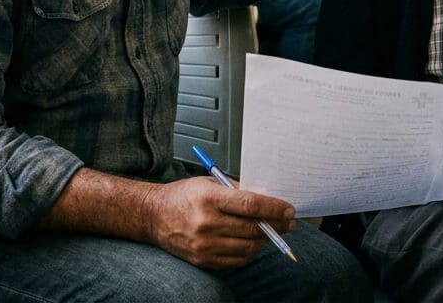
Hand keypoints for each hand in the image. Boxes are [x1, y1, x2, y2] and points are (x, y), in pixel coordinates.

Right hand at [145, 177, 294, 269]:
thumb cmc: (182, 196)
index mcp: (209, 199)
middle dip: (277, 225)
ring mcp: (204, 245)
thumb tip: (267, 199)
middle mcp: (206, 223)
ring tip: (271, 230)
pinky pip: (237, 260)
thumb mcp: (208, 183)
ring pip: (249, 247)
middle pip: (253, 228)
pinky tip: (252, 241)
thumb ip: (237, 190)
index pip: (251, 204)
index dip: (275, 208)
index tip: (289, 210)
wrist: (153, 216)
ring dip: (265, 239)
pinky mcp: (203, 259)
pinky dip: (250, 251)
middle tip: (288, 222)